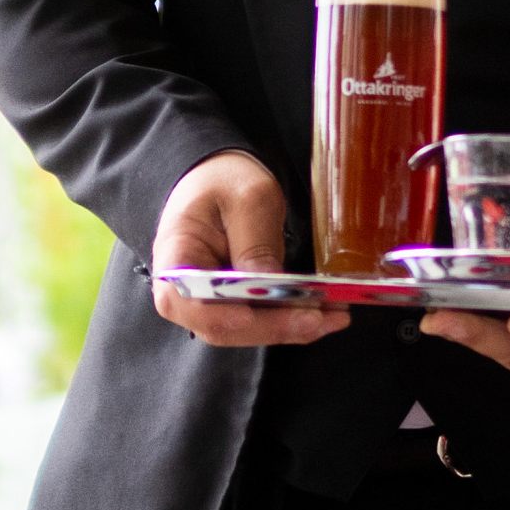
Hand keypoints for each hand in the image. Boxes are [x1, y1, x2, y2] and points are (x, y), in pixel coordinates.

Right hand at [149, 151, 345, 347]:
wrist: (222, 178)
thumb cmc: (226, 181)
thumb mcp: (247, 198)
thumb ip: (255, 240)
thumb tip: (268, 284)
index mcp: (175, 254)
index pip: (180, 298)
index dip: (213, 314)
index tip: (248, 315)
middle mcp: (186, 289)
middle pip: (218, 324)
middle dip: (269, 327)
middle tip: (316, 318)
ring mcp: (211, 301)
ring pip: (244, 330)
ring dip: (288, 328)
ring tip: (333, 317)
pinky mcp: (236, 304)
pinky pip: (261, 321)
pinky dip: (292, 320)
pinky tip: (326, 315)